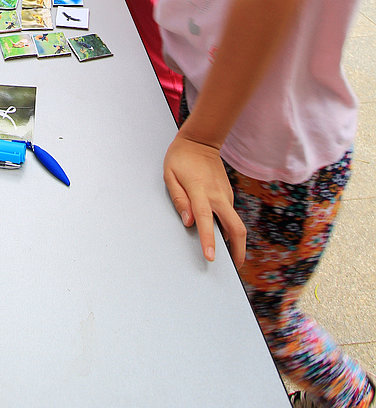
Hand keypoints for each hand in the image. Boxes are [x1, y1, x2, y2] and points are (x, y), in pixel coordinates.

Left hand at [163, 132, 245, 266]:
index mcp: (200, 191)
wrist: (200, 141)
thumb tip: (188, 221)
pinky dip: (228, 227)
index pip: (205, 220)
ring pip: (235, 223)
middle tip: (235, 267)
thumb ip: (178, 199)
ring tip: (227, 256)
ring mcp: (226, 194)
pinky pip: (230, 214)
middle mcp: (217, 195)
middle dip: (238, 250)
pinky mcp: (229, 193)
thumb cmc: (180, 158)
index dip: (209, 240)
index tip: (211, 257)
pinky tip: (220, 233)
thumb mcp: (170, 175)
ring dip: (234, 241)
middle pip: (236, 227)